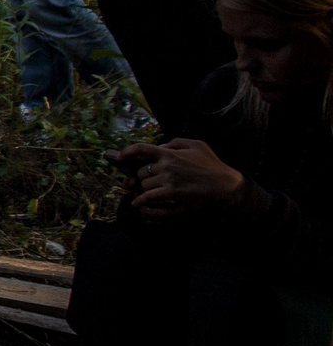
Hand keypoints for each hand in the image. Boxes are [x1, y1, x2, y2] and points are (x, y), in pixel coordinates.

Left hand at [109, 138, 247, 216]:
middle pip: (140, 172)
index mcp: (170, 153)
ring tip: (145, 192)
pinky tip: (137, 203)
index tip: (120, 157)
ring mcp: (169, 179)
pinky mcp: (173, 192)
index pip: (142, 149)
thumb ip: (176, 142)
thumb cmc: (212, 164)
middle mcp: (166, 165)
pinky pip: (149, 197)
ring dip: (143, 189)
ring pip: (144, 185)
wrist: (225, 184)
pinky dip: (140, 200)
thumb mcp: (197, 145)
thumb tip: (162, 145)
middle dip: (140, 178)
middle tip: (141, 182)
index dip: (127, 152)